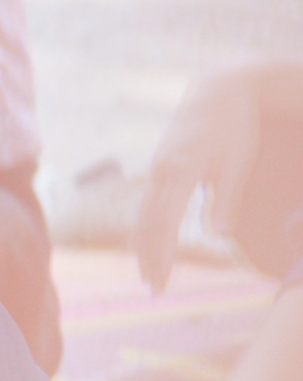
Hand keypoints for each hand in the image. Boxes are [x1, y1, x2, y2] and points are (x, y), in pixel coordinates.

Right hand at [135, 68, 262, 291]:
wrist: (217, 91)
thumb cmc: (233, 128)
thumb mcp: (236, 164)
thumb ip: (225, 200)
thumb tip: (216, 236)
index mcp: (178, 171)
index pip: (164, 222)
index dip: (161, 254)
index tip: (162, 281)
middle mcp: (160, 171)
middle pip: (147, 223)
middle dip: (149, 257)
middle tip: (154, 289)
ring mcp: (156, 169)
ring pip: (144, 215)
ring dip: (145, 246)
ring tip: (149, 274)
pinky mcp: (160, 168)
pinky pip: (149, 203)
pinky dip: (148, 228)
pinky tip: (149, 244)